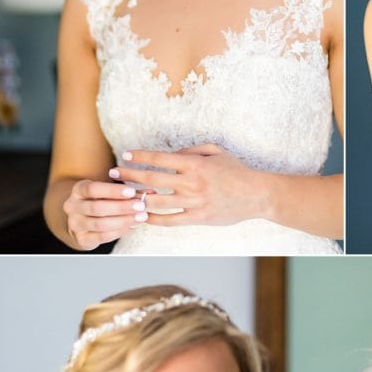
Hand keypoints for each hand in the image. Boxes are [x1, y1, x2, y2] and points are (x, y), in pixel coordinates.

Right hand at [62, 179, 148, 249]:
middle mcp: (72, 206)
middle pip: (97, 207)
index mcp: (78, 190)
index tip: (131, 191)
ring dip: (123, 221)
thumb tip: (151, 193)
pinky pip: (102, 237)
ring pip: (100, 224)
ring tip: (140, 217)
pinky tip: (132, 227)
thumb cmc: (101, 200)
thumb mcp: (110, 192)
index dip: (112, 191)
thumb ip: (129, 192)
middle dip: (122, 207)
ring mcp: (75, 224)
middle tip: (141, 206)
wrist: (83, 218)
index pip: (93, 189)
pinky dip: (119, 232)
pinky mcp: (81, 239)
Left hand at [109, 144, 265, 226]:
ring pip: (157, 202)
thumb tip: (170, 155)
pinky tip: (142, 216)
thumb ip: (192, 151)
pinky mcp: (198, 218)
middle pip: (152, 180)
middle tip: (113, 173)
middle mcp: (192, 183)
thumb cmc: (237, 171)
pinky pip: (170, 221)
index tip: (126, 155)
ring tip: (123, 196)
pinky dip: (153, 219)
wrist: (257, 195)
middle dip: (130, 176)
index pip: (160, 159)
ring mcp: (195, 203)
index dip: (140, 157)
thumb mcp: (216, 152)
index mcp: (195, 165)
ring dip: (137, 199)